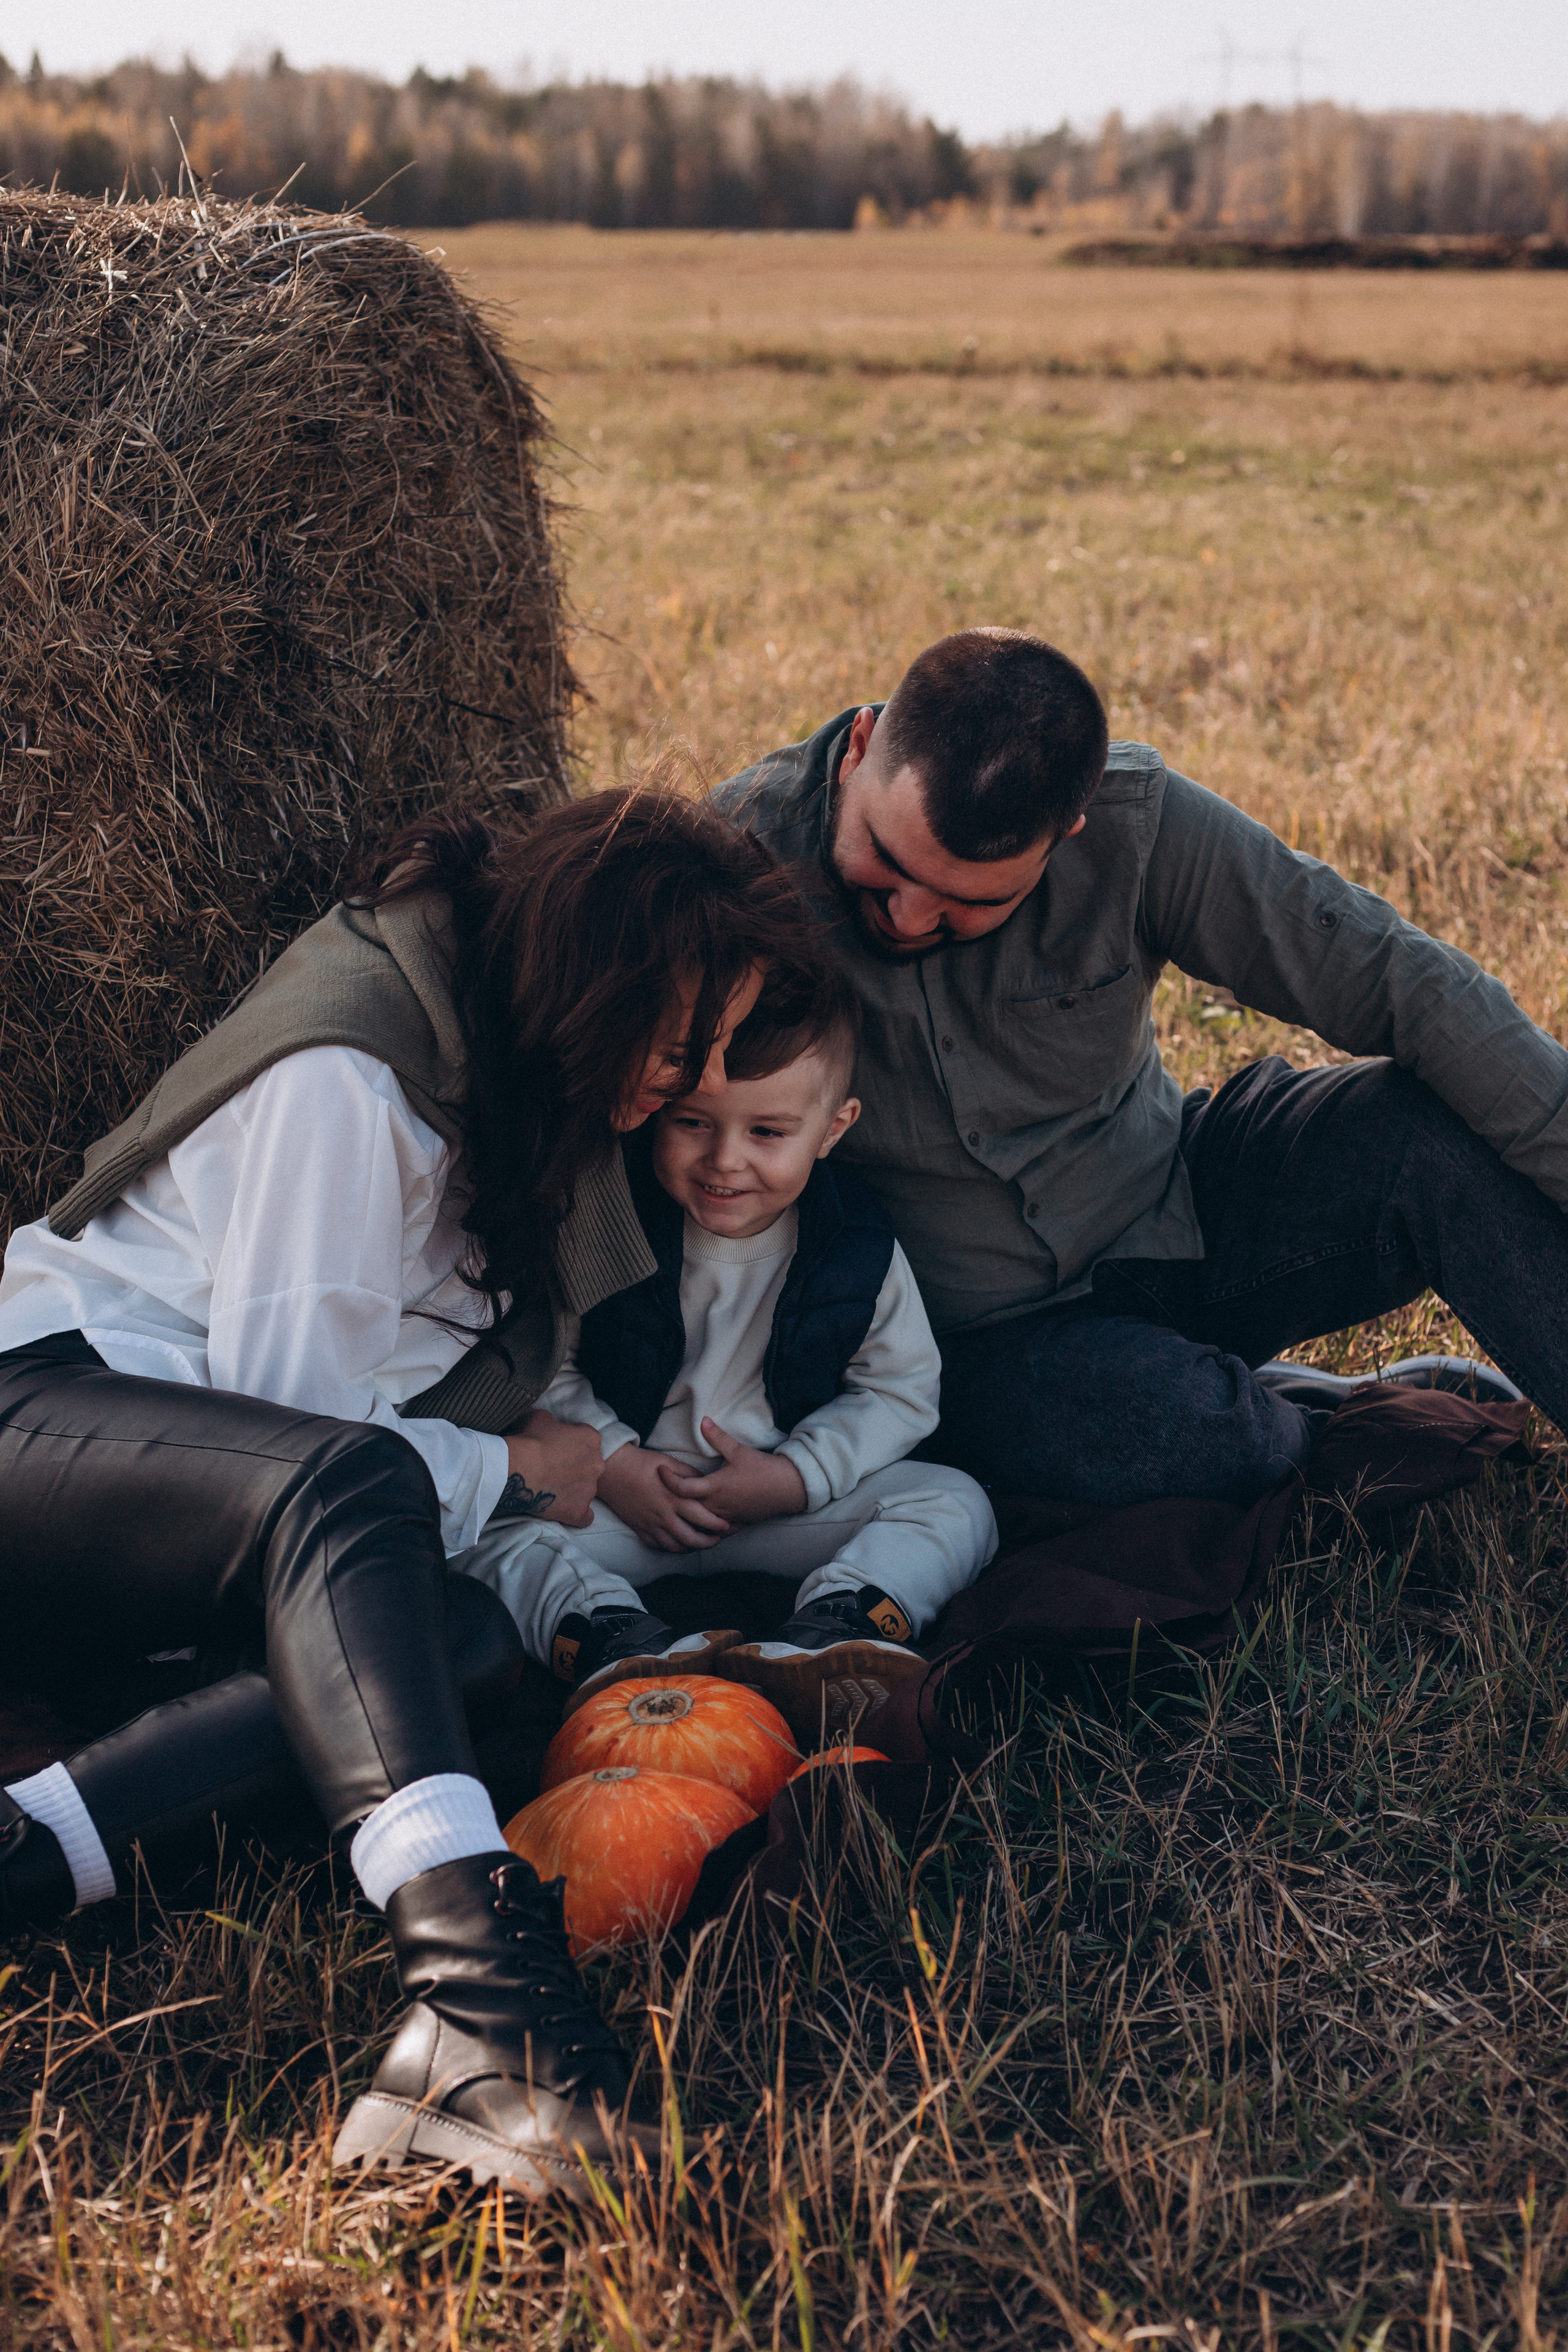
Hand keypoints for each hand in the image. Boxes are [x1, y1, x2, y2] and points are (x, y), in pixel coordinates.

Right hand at [493, 1410, 602, 1528]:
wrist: (516, 1468)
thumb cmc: (528, 1440)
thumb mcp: (541, 1417)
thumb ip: (555, 1422)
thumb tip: (553, 1427)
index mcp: (591, 1438)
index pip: (586, 1439)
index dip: (571, 1443)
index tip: (556, 1448)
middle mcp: (597, 1463)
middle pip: (590, 1465)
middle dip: (576, 1467)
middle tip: (554, 1469)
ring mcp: (590, 1489)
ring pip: (587, 1489)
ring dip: (574, 1489)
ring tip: (552, 1489)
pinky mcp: (579, 1510)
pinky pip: (585, 1517)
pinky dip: (577, 1514)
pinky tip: (564, 1509)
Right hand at [596, 1442, 732, 1551]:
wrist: (612, 1470)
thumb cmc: (642, 1463)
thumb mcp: (669, 1463)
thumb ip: (689, 1474)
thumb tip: (705, 1481)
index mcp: (674, 1498)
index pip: (701, 1517)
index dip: (716, 1524)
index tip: (726, 1525)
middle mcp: (663, 1515)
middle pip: (691, 1538)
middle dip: (707, 1542)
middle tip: (717, 1540)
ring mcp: (651, 1524)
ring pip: (675, 1546)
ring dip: (690, 1548)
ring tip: (699, 1545)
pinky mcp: (640, 1529)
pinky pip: (658, 1546)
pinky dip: (670, 1548)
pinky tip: (678, 1545)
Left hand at [658, 1417, 807, 1528]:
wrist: (788, 1487)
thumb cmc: (763, 1468)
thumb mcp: (738, 1450)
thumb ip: (718, 1437)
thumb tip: (703, 1420)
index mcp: (715, 1486)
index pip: (683, 1487)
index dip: (669, 1479)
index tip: (660, 1470)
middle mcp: (717, 1505)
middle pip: (687, 1509)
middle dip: (673, 1502)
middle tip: (659, 1493)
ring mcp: (727, 1517)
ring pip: (700, 1524)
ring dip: (688, 1519)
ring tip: (674, 1514)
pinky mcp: (738, 1524)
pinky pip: (716, 1532)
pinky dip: (707, 1530)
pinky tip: (700, 1528)